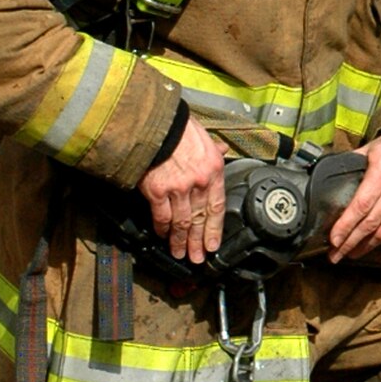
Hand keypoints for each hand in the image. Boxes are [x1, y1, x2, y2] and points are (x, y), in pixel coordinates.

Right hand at [137, 116, 225, 263]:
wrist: (156, 123)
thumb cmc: (180, 128)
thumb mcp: (205, 137)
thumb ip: (214, 150)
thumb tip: (223, 150)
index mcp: (214, 170)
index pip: (217, 207)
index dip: (214, 229)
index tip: (212, 245)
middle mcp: (199, 182)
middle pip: (199, 219)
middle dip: (197, 242)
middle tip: (196, 258)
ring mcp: (178, 188)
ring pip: (181, 222)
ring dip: (180, 241)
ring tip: (179, 253)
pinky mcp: (157, 191)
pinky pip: (161, 216)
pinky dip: (162, 228)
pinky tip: (163, 236)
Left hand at [329, 132, 380, 262]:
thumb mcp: (369, 150)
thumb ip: (349, 165)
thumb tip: (324, 182)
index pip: (361, 205)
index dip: (346, 225)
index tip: (333, 239)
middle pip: (371, 223)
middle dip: (350, 242)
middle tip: (335, 254)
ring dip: (366, 247)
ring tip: (350, 253)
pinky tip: (370, 243)